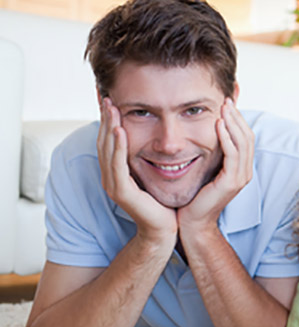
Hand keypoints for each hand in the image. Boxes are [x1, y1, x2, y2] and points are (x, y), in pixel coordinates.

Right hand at [97, 97, 176, 242]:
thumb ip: (149, 157)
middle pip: (104, 142)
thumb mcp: (154, 174)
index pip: (109, 142)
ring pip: (108, 151)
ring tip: (111, 109)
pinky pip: (118, 165)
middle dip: (105, 119)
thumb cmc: (163, 202)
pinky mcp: (122, 192)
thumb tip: (156, 137)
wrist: (165, 229)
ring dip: (109, 128)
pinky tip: (120, 131)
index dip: (109, 121)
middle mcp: (111, 177)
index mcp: (117, 173)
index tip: (112, 100)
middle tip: (106, 97)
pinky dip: (118, 147)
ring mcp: (114, 185)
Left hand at [178, 98, 254, 232]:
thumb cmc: (195, 196)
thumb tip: (207, 133)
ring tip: (223, 107)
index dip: (238, 119)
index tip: (227, 103)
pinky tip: (219, 125)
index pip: (246, 138)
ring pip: (243, 143)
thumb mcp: (206, 170)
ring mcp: (240, 178)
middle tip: (226, 99)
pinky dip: (227, 137)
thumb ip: (211, 154)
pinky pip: (233, 155)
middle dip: (237, 117)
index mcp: (241, 168)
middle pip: (248, 137)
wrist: (192, 222)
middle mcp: (245, 172)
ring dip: (233, 123)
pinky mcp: (231, 182)